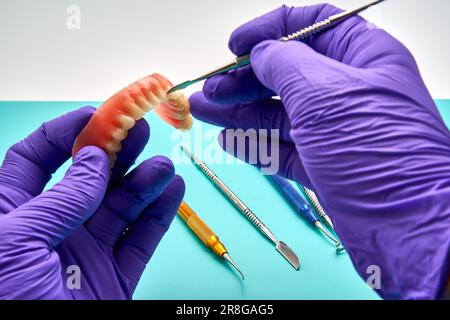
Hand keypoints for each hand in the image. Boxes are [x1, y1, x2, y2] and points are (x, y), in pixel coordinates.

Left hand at [0, 107, 183, 298]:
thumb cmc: (5, 307)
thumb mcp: (15, 243)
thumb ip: (59, 199)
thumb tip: (91, 161)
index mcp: (12, 216)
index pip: (35, 160)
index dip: (64, 133)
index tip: (96, 115)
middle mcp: (51, 229)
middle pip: (87, 178)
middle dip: (114, 151)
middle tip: (140, 129)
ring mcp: (85, 252)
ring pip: (121, 206)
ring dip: (144, 181)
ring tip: (163, 165)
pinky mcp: (114, 276)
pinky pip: (142, 239)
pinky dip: (160, 214)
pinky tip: (173, 190)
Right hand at [189, 4, 449, 298]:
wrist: (408, 229)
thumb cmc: (378, 154)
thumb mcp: (325, 94)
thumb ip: (285, 64)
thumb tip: (260, 53)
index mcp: (363, 58)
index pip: (312, 26)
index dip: (270, 29)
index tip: (235, 45)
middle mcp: (350, 92)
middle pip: (288, 74)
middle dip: (245, 79)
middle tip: (211, 89)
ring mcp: (337, 131)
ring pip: (280, 113)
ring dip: (239, 111)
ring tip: (204, 111)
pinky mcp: (326, 166)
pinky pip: (284, 148)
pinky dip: (256, 143)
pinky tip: (229, 139)